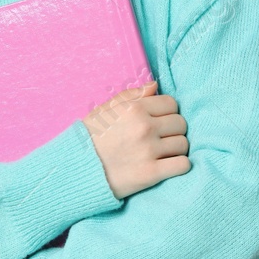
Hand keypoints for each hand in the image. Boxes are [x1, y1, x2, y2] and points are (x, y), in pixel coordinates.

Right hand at [81, 80, 190, 198]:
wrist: (76, 168)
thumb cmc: (90, 137)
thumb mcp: (105, 109)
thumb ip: (132, 95)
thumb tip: (155, 85)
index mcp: (134, 109)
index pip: (171, 104)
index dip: (166, 112)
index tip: (158, 121)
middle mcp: (144, 127)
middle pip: (180, 124)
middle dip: (172, 130)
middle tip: (160, 138)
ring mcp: (149, 151)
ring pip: (183, 144)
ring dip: (175, 149)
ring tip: (161, 153)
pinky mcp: (151, 173)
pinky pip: (183, 165)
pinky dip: (179, 165)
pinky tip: (168, 166)